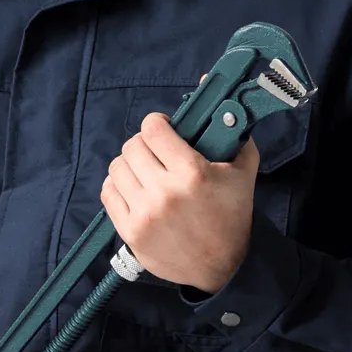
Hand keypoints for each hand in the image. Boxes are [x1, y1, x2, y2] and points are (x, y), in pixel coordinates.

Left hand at [100, 74, 259, 292]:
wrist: (224, 267)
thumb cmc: (234, 214)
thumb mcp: (243, 168)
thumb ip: (232, 127)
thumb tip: (207, 84)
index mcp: (191, 173)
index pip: (152, 129)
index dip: (157, 124)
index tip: (165, 129)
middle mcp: (164, 193)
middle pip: (132, 146)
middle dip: (144, 144)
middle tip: (156, 152)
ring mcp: (144, 214)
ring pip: (117, 168)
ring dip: (130, 164)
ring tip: (145, 171)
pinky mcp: (130, 232)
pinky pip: (108, 193)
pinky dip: (118, 186)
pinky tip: (135, 188)